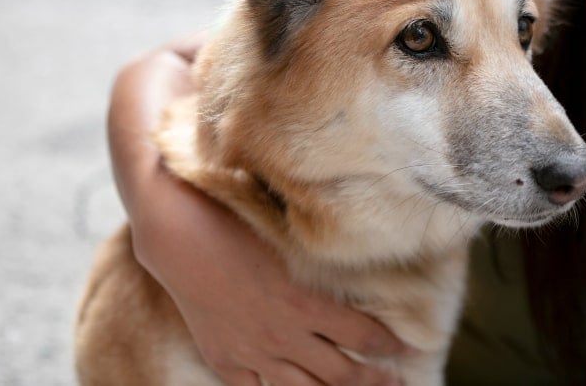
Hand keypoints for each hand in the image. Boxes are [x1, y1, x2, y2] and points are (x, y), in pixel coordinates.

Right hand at [108, 35, 407, 384]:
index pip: (365, 334)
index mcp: (308, 300)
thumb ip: (324, 240)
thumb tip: (360, 225)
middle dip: (374, 380)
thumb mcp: (291, 228)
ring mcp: (255, 350)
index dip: (390, 345)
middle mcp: (287, 332)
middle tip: (396, 384)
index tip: (408, 347)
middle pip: (341, 372)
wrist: (177, 232)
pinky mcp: (227, 358)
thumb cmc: (238, 217)